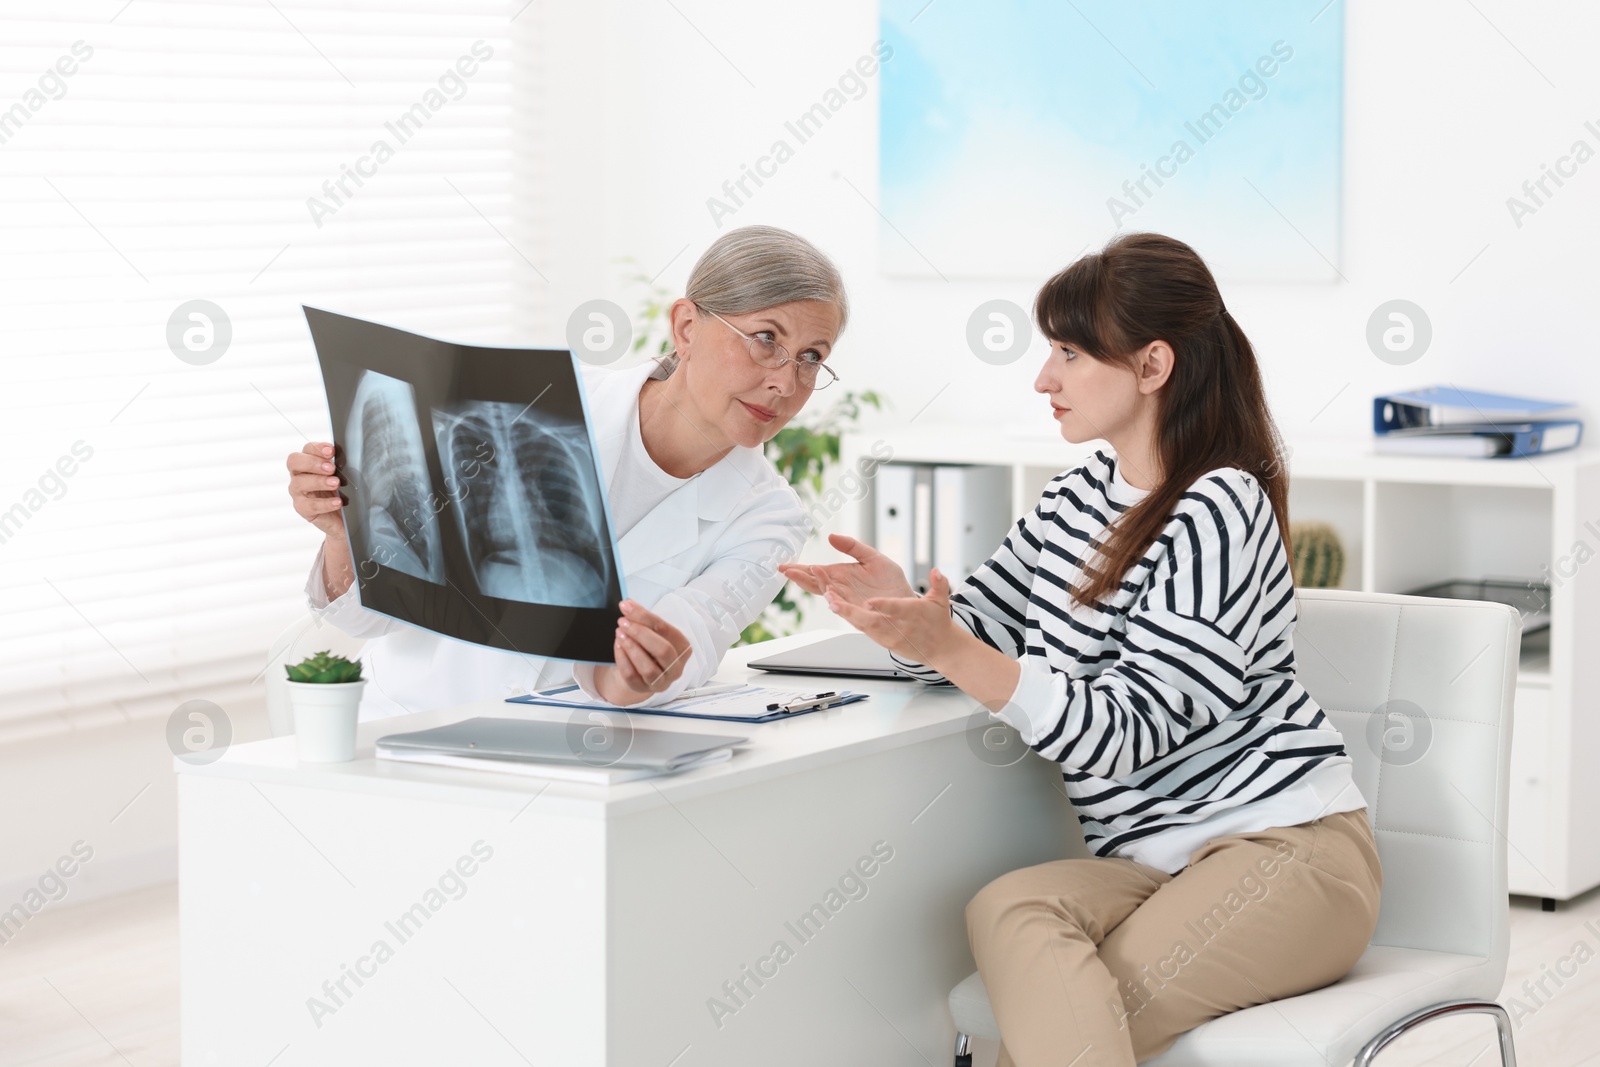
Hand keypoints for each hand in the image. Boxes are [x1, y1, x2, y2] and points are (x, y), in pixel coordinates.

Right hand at [287, 441, 346, 539]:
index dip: (317, 448)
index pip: (307, 449)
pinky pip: (309, 505)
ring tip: (336, 484)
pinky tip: (338, 502)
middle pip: (294, 462)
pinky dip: (325, 503)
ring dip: (319, 482)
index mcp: (309, 463)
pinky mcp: (303, 508)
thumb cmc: (342, 492)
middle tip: (331, 468)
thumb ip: (340, 465)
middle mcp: (300, 475)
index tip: (331, 451)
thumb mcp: (343, 476)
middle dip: (313, 463)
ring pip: (299, 483)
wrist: (343, 517)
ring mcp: (298, 492)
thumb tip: (345, 456)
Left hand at [595, 600, 692, 701]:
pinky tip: (618, 647)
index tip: (627, 606)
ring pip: (649, 668)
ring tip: (620, 634)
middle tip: (623, 622)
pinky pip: (632, 676)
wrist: (638, 670)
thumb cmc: (648, 648)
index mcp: (682, 648)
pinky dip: (623, 660)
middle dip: (640, 633)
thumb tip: (628, 605)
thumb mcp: (651, 632)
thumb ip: (644, 620)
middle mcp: (676, 667)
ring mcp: (661, 681)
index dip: (645, 616)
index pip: (666, 630)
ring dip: (632, 648)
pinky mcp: (644, 689)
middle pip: (663, 650)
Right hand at [778, 533, 915, 602]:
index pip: (816, 572)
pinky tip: (830, 598)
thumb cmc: (889, 580)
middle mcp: (841, 589)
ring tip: (809, 575)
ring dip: (818, 586)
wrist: (906, 598)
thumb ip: (852, 547)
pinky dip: (838, 604)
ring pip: (829, 595)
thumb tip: (830, 536)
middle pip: (816, 583)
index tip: (783, 566)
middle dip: (801, 577)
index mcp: (840, 576)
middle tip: (787, 571)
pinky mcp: (861, 611)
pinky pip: (847, 608)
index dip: (800, 569)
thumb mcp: (871, 557)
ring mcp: (850, 601)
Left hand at [822, 567, 963, 666]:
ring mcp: (887, 635)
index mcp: (911, 615)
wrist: (938, 649)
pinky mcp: (881, 639)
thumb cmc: (937, 624)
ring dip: (845, 613)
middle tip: (833, 602)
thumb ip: (939, 585)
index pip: (896, 609)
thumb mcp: (941, 602)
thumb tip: (937, 571)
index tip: (869, 601)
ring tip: (830, 601)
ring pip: (862, 625)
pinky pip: (862, 628)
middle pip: (870, 620)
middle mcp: (896, 627)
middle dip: (851, 612)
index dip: (883, 605)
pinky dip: (849, 618)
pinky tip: (836, 606)